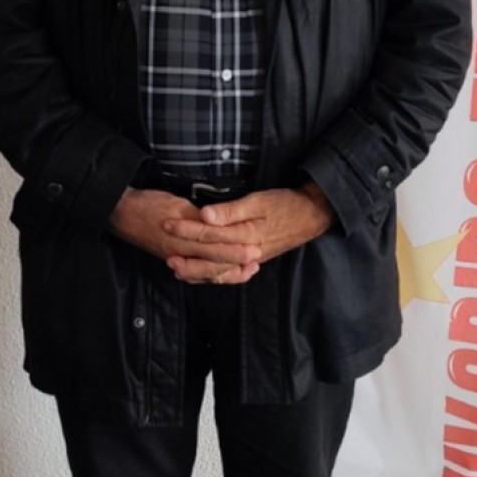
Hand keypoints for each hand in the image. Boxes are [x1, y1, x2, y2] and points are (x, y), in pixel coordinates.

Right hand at [108, 187, 261, 284]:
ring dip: (226, 272)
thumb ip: (198, 218)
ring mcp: (175, 258)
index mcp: (182, 239)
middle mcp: (179, 253)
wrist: (122, 213)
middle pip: (213, 265)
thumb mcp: (177, 205)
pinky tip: (221, 271)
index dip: (235, 250)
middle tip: (257, 261)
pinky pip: (194, 272)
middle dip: (236, 265)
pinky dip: (210, 274)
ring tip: (246, 269)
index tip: (254, 249)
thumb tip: (218, 224)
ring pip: (204, 273)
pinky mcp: (171, 257)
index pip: (214, 249)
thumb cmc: (149, 204)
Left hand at [163, 182, 334, 282]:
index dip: (186, 230)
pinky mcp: (255, 259)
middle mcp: (246, 252)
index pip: (208, 235)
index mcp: (245, 236)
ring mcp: (251, 258)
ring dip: (197, 270)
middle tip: (164, 254)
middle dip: (186, 257)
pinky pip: (230, 274)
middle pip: (210, 259)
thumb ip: (231, 211)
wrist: (311, 215)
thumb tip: (205, 216)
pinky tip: (203, 274)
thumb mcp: (259, 201)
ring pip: (219, 271)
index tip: (166, 224)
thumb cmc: (285, 204)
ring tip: (177, 268)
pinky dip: (214, 275)